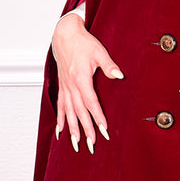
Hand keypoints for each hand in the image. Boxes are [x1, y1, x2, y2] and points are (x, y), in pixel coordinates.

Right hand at [51, 12, 123, 152]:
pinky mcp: (62, 86)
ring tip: (76, 144)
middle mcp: (71, 86)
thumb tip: (119, 75)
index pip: (91, 102)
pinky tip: (61, 132)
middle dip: (86, 129)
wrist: (64, 35)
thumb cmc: (83, 43)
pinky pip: (60, 106)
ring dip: (72, 129)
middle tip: (92, 145)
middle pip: (79, 112)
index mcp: (81, 78)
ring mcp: (65, 87)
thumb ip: (109, 65)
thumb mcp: (99, 52)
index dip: (97, 117)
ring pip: (69, 112)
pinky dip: (60, 120)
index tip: (104, 130)